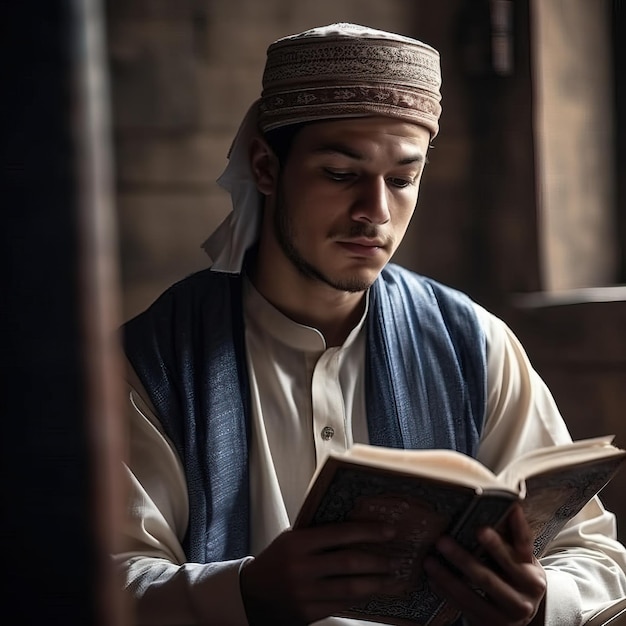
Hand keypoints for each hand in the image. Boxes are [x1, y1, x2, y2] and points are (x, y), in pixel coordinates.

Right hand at [239, 522, 408, 625]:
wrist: (251, 595)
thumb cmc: (277, 560)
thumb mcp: (291, 539)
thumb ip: (318, 534)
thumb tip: (358, 528)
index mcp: (297, 543)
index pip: (339, 533)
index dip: (367, 532)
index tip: (389, 531)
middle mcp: (301, 568)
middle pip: (349, 562)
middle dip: (377, 560)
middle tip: (395, 558)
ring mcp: (304, 593)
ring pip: (350, 588)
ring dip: (375, 582)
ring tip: (390, 577)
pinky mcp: (308, 614)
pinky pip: (342, 604)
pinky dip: (360, 597)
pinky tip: (371, 591)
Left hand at [423, 504, 546, 625]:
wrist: (522, 614)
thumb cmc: (517, 575)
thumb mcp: (523, 559)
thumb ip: (515, 535)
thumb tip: (509, 503)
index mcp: (532, 577)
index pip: (515, 557)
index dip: (499, 543)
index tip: (480, 528)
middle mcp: (523, 599)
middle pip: (488, 577)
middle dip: (462, 558)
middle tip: (441, 541)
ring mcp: (506, 617)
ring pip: (471, 595)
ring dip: (447, 577)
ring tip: (429, 561)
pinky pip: (463, 608)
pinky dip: (446, 592)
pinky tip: (432, 579)